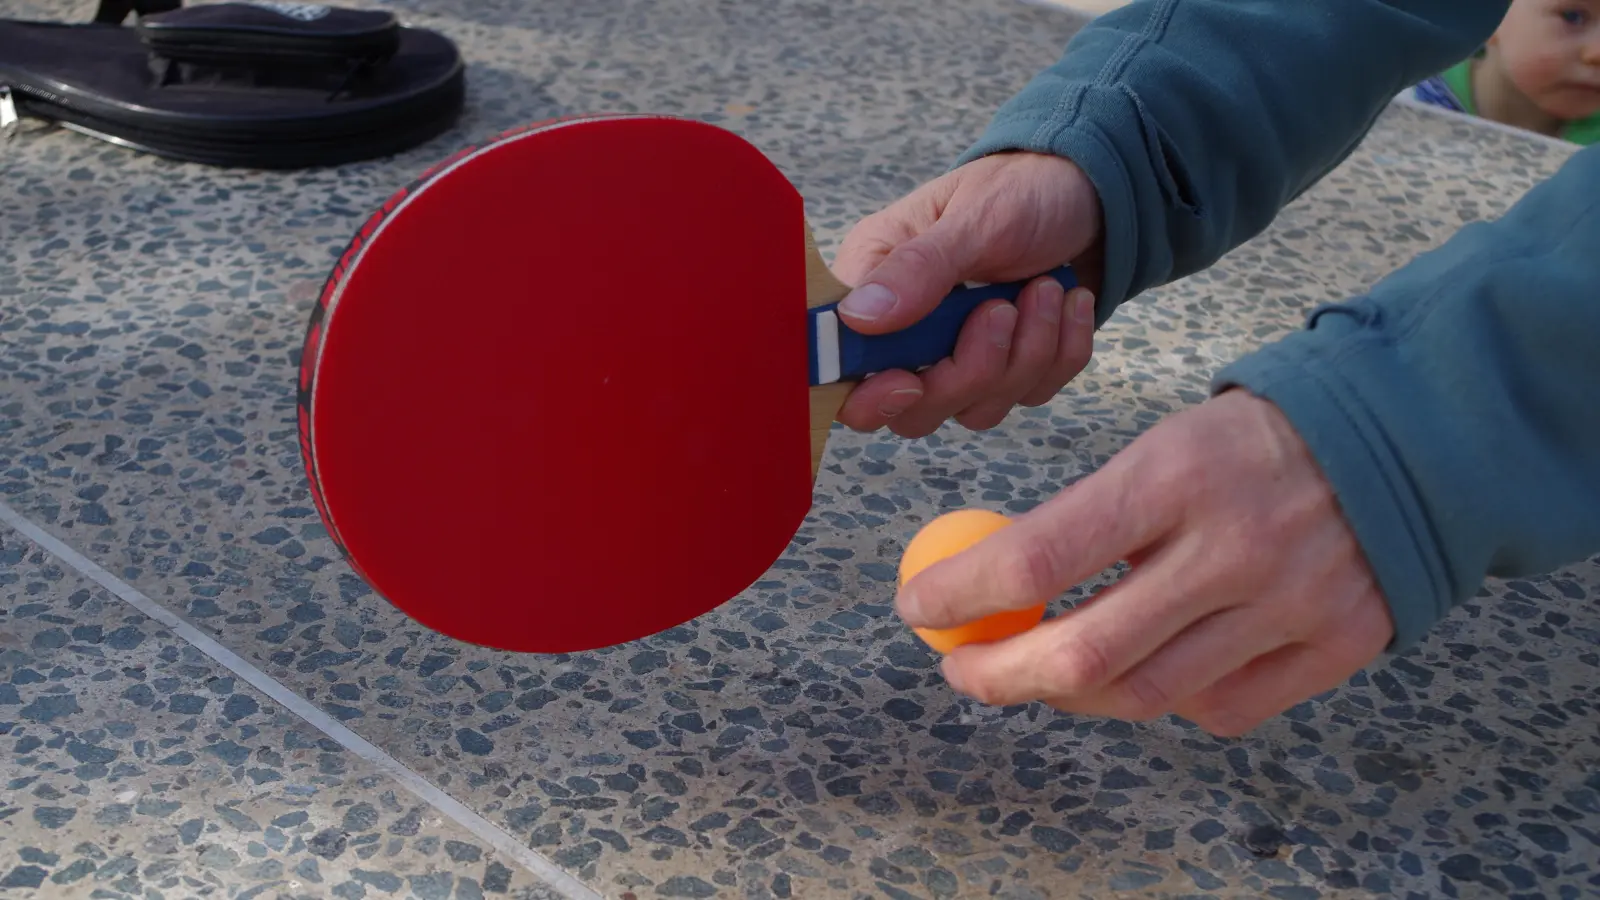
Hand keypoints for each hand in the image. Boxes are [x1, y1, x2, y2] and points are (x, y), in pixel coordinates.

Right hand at [830, 151, 1104, 437]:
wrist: (1094, 193)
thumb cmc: (1023, 189)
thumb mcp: (976, 218)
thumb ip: (919, 269)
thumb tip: (857, 318)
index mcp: (874, 282)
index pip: (844, 366)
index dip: (871, 393)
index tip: (912, 378)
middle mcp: (907, 330)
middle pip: (913, 409)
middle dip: (970, 371)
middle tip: (1002, 310)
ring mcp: (958, 355)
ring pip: (977, 409)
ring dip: (1026, 355)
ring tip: (1047, 288)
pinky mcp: (1009, 368)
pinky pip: (1031, 396)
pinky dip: (1061, 352)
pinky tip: (1069, 302)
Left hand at [895, 389, 1395, 736]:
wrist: (1400, 437)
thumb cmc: (1247, 443)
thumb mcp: (1160, 445)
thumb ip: (1088, 518)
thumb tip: (990, 587)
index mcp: (1174, 475)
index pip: (1039, 557)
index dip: (961, 595)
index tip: (918, 607)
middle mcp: (1234, 547)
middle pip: (1086, 655)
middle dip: (998, 678)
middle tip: (960, 670)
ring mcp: (1291, 604)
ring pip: (1147, 695)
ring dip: (1070, 696)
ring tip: (1040, 673)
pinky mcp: (1336, 646)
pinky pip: (1220, 709)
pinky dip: (1167, 700)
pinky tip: (1147, 670)